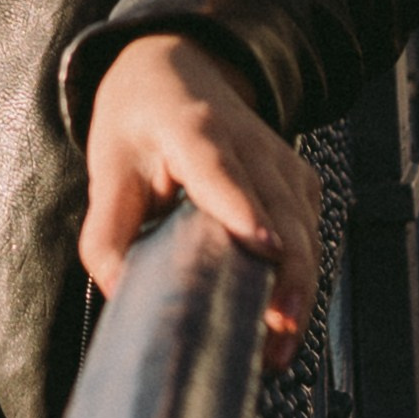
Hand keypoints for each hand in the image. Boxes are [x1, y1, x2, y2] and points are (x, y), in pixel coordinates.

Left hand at [81, 35, 322, 369]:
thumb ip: (107, 233)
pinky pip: (311, 233)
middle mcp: (251, 143)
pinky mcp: (300, 182)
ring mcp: (283, 161)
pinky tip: (285, 319)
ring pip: (305, 230)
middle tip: (277, 336)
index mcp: (194, 131)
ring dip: (299, 289)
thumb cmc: (139, 123)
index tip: (264, 246)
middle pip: (281, 212)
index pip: (220, 170)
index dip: (243, 207)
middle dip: (286, 277)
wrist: (177, 69)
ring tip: (280, 348)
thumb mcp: (108, 169)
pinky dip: (303, 277)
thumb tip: (119, 293)